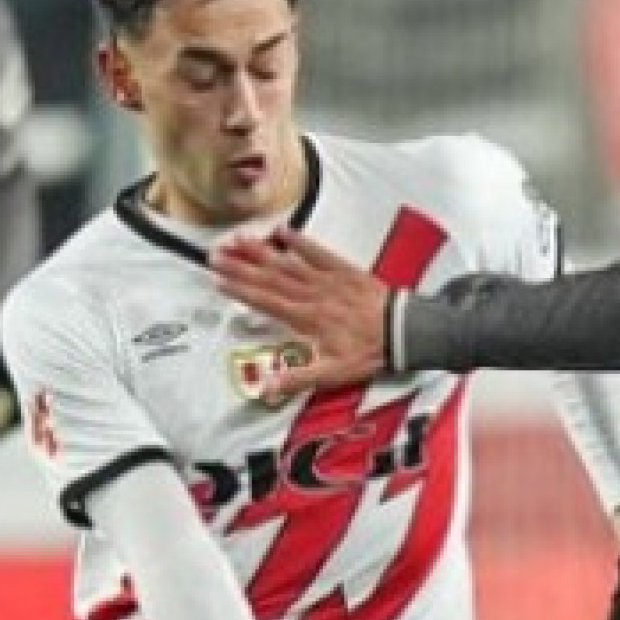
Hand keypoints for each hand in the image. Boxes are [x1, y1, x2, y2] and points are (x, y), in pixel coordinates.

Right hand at [209, 227, 388, 400]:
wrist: (404, 331)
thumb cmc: (370, 352)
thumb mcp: (334, 374)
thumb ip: (298, 379)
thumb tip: (266, 388)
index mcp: (307, 319)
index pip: (265, 302)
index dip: (240, 291)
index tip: (218, 281)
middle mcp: (312, 295)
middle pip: (270, 278)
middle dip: (240, 266)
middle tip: (215, 255)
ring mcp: (328, 279)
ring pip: (288, 262)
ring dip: (262, 251)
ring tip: (238, 239)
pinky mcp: (344, 270)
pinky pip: (319, 252)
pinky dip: (300, 241)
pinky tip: (283, 230)